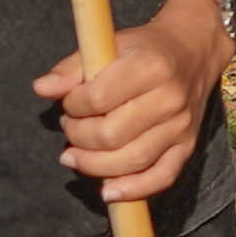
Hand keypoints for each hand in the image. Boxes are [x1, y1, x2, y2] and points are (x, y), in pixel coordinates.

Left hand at [41, 0, 228, 202]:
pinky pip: (162, 176)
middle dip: (79, 137)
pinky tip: (108, 192)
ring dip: (94, 165)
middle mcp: (170, 98)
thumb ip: (72, 68)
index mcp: (150, 66)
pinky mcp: (188, 145)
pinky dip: (134, 190)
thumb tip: (41, 88)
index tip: (68, 102)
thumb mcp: (109, 45)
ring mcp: (181, 125)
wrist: (194, 49)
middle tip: (70, 128)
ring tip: (75, 156)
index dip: (72, 106)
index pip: (98, 99)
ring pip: (132, 160)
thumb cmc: (145, 48)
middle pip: (112, 135)